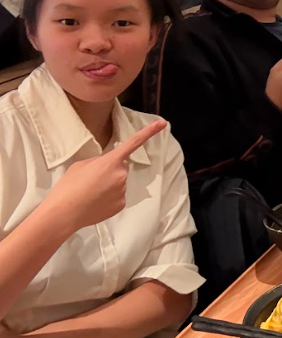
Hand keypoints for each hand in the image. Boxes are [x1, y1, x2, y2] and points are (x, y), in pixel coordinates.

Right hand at [44, 119, 166, 233]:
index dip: (149, 132)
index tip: (163, 123)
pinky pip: (117, 196)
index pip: (133, 142)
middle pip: (121, 166)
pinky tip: (94, 202)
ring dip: (108, 184)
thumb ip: (98, 161)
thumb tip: (107, 165)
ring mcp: (123, 191)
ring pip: (119, 182)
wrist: (63, 214)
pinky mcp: (121, 205)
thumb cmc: (68, 186)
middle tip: (91, 180)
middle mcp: (121, 174)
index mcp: (111, 161)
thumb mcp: (81, 165)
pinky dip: (108, 198)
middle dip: (110, 170)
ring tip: (89, 192)